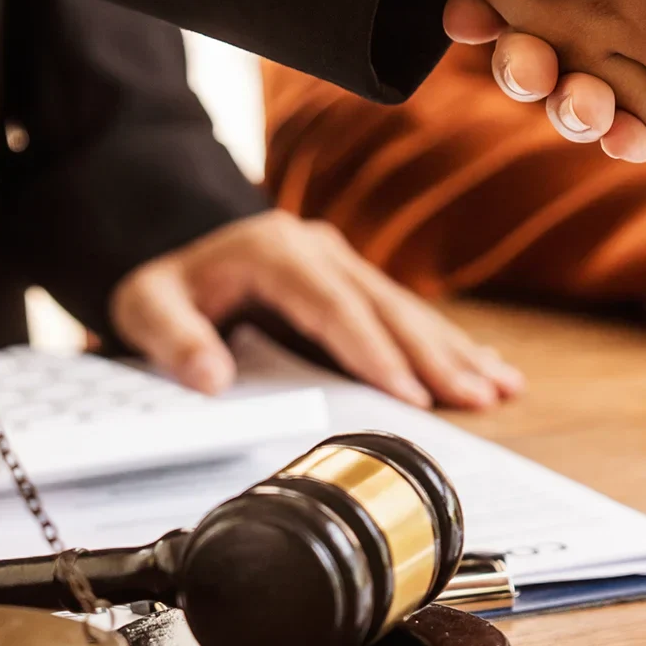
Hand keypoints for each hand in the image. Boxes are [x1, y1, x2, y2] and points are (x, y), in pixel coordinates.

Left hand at [109, 211, 524, 408]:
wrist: (175, 248)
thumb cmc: (168, 286)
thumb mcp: (146, 306)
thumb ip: (173, 339)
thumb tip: (211, 379)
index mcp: (276, 251)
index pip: (334, 306)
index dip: (374, 351)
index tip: (408, 394)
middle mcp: (318, 250)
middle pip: (385, 308)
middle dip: (434, 356)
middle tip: (476, 398)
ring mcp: (341, 262)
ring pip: (406, 310)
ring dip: (453, 351)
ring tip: (498, 387)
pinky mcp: (353, 281)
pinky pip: (405, 314)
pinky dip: (446, 344)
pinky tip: (486, 366)